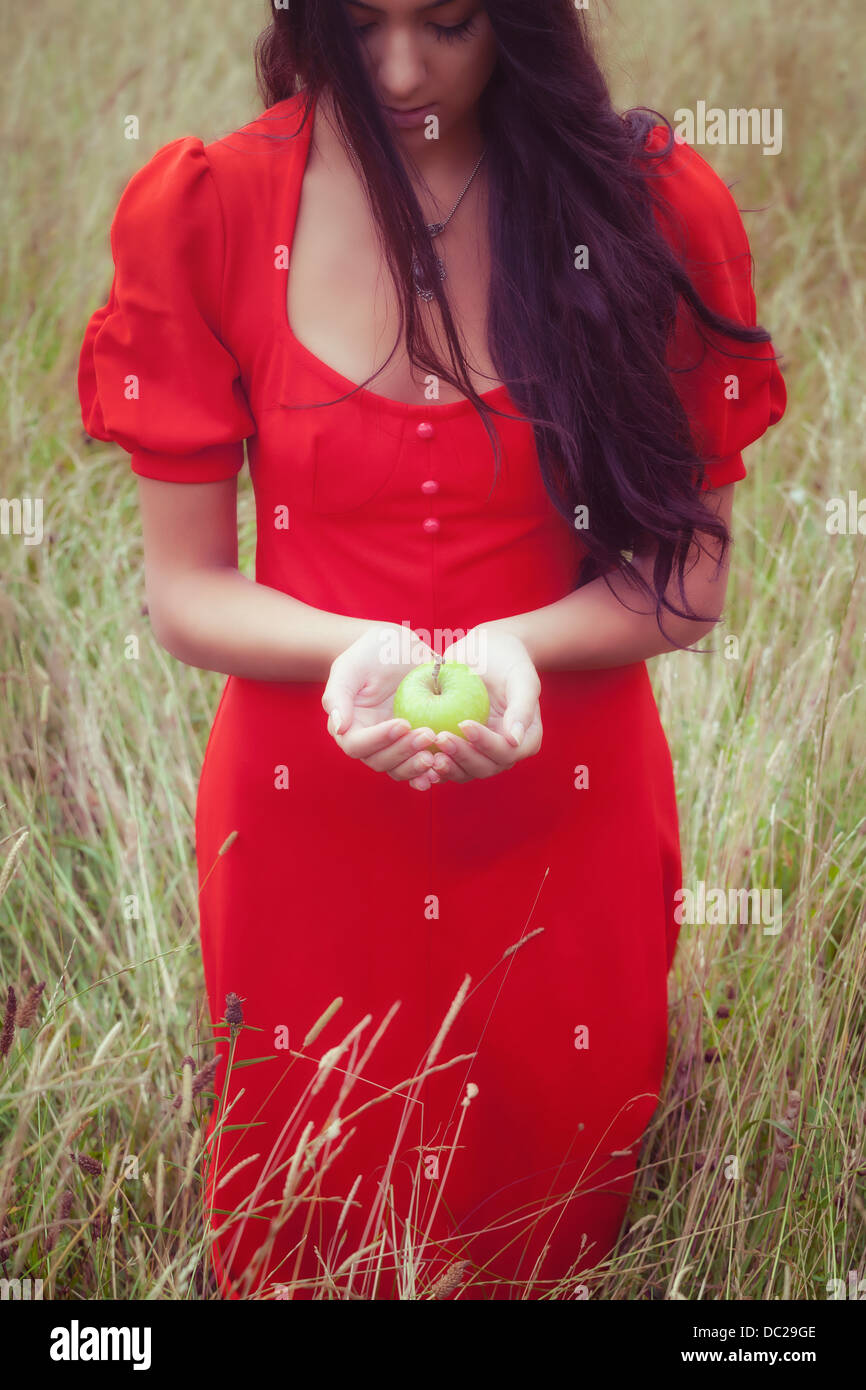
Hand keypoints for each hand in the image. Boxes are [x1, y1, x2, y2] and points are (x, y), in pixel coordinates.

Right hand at [321, 622, 449, 790]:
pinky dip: (429, 771)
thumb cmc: (370, 653)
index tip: (404, 724)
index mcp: (348, 726)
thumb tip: (338, 726)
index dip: (379, 739)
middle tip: (428, 735)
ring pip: (399, 769)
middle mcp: (368, 742)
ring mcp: (392, 746)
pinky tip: (443, 767)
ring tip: (437, 756)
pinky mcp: (413, 745)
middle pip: (380, 761)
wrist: (399, 649)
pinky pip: (418, 765)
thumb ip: (337, 695)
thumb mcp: (350, 666)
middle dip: (404, 752)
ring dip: (417, 766)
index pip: (357, 745)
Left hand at [429, 625, 541, 782]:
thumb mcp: (521, 677)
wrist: (484, 651)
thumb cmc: (507, 659)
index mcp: (525, 739)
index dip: (486, 743)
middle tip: (440, 738)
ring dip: (446, 767)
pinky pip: (447, 764)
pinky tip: (417, 758)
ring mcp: (480, 753)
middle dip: (462, 756)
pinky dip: (432, 766)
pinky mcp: (459, 749)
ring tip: (428, 755)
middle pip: (484, 767)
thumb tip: (515, 740)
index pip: (506, 751)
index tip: (464, 724)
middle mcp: (504, 752)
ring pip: (464, 771)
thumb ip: (523, 707)